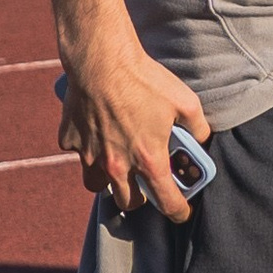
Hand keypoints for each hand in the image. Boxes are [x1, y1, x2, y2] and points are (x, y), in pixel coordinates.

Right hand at [60, 25, 212, 224]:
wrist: (102, 60)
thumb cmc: (145, 80)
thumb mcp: (186, 102)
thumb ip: (198, 128)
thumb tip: (202, 139)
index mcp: (149, 160)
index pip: (167, 202)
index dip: (179, 211)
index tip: (182, 212)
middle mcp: (117, 165)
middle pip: (128, 201)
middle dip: (140, 198)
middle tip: (146, 182)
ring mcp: (89, 155)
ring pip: (97, 185)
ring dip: (109, 181)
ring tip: (117, 163)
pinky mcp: (70, 141)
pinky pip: (79, 154)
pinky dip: (87, 149)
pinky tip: (96, 132)